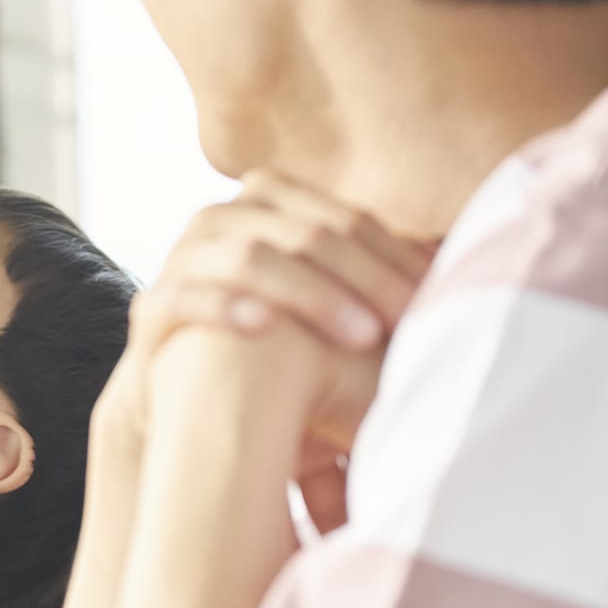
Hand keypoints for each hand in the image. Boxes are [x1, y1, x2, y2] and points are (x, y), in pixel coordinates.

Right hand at [129, 171, 433, 452]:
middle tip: (409, 321)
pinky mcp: (152, 311)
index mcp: (267, 205)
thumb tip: (456, 254)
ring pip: (249, 256)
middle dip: (364, 276)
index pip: (341, 217)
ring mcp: (180, 263)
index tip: (433, 302)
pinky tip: (267, 328)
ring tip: (360, 336)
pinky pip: (186, 297)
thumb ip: (373, 274)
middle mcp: (219, 222)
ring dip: (312, 294)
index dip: (393, 256)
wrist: (194, 402)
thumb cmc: (278, 353)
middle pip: (302, 232)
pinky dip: (227, 308)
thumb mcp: (329, 304)